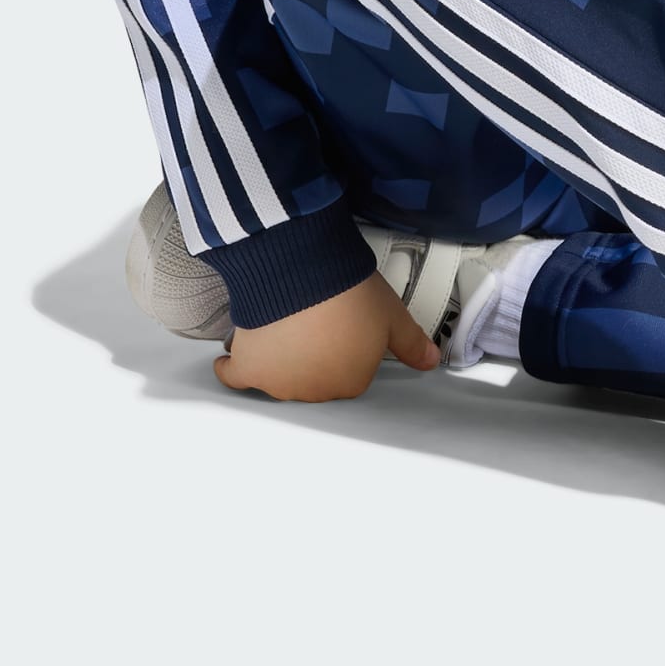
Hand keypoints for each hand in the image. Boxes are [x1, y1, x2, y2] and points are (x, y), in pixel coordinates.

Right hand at [212, 272, 441, 401]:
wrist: (306, 273)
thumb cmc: (350, 294)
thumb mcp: (392, 316)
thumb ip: (412, 343)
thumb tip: (432, 360)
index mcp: (350, 383)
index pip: (350, 372)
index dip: (348, 348)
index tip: (345, 328)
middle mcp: (313, 391)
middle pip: (313, 377)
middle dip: (315, 353)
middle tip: (317, 322)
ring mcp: (278, 382)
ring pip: (277, 375)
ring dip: (280, 356)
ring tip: (286, 323)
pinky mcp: (248, 367)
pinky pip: (234, 376)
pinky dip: (232, 367)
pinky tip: (232, 359)